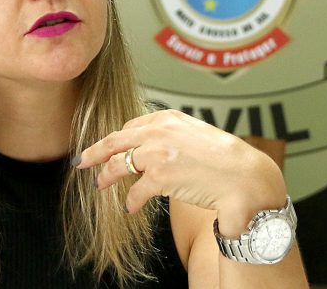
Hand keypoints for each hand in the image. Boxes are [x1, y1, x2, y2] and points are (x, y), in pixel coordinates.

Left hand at [75, 109, 286, 230]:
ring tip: (101, 186)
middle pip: (114, 141)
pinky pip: (135, 191)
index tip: (103, 147)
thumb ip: (170, 135)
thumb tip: (147, 147)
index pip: (129, 126)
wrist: (243, 175)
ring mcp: (157, 153)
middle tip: (82, 162)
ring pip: (118, 165)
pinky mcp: (160, 177)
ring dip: (107, 178)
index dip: (113, 139)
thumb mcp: (193, 133)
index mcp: (168, 118)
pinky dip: (130, 201)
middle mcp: (159, 131)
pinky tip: (130, 207)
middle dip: (95, 153)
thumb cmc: (223, 158)